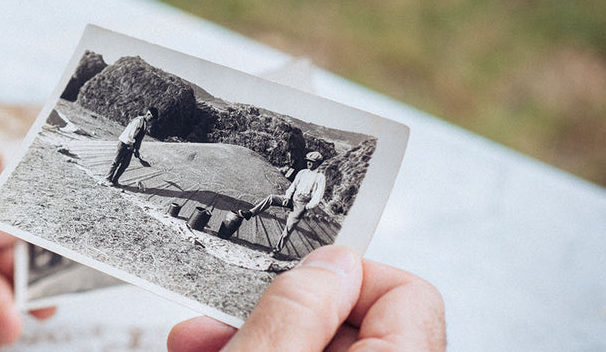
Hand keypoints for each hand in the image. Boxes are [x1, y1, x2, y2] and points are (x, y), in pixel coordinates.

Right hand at [167, 245, 444, 350]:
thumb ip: (298, 311)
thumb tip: (331, 262)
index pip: (408, 293)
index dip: (345, 274)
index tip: (291, 275)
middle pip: (355, 321)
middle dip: (279, 307)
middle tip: (222, 310)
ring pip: (318, 349)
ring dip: (255, 334)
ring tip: (198, 340)